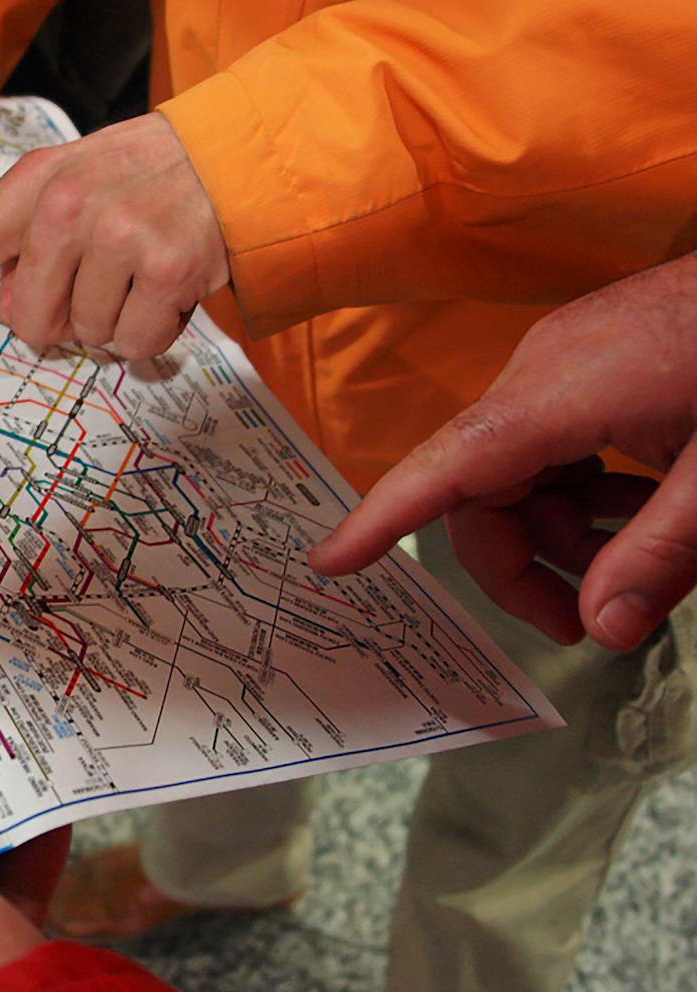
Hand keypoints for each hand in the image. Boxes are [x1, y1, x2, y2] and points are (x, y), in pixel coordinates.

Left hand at [0, 112, 228, 378]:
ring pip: (85, 337)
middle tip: (100, 280)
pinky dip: (150, 334)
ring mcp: (118, 236)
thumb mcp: (68, 188)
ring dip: (112, 325)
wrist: (229, 157)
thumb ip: (26, 243)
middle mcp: (65, 207)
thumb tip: (9, 311)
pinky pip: (133, 343)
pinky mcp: (168, 268)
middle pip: (27, 323)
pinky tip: (167, 291)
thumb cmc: (138, 181)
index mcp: (28, 187)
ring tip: (140, 276)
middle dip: (61, 320)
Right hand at [310, 252, 696, 650]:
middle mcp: (539, 374)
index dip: (381, 519)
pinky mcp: (592, 359)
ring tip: (641, 567)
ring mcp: (564, 362)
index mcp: (555, 397)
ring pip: (521, 470)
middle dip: (522, 564)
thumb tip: (603, 633)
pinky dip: (585, 490)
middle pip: (482, 488)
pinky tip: (644, 510)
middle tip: (591, 626)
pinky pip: (554, 440)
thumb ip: (661, 558)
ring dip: (564, 530)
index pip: (442, 468)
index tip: (330, 562)